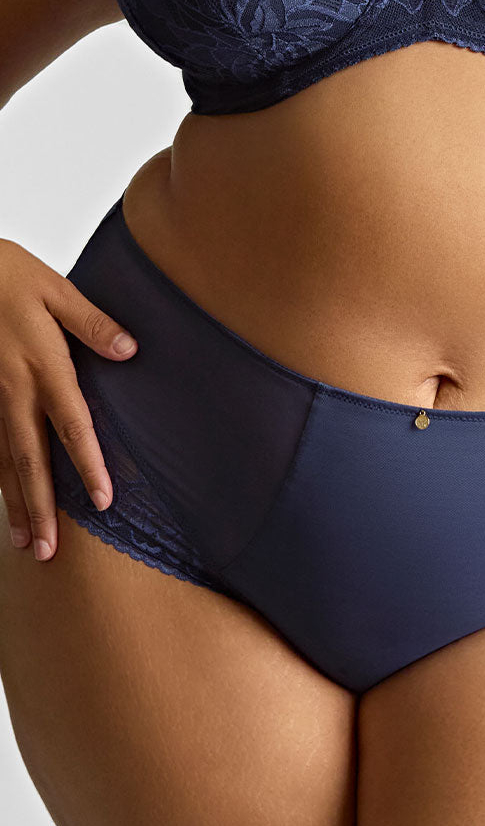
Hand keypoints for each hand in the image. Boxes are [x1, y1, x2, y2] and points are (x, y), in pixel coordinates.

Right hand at [0, 237, 137, 560]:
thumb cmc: (2, 273)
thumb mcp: (53, 289)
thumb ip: (92, 323)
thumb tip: (130, 350)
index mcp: (41, 366)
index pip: (72, 426)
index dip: (87, 465)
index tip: (101, 502)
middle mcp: (11, 390)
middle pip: (30, 459)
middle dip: (40, 508)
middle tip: (49, 551)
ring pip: (2, 461)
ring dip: (14, 504)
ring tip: (26, 544)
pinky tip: (5, 504)